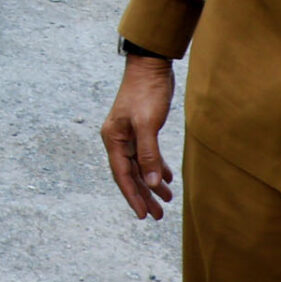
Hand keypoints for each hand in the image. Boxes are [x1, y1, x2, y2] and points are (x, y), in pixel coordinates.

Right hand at [99, 55, 176, 219]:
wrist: (151, 65)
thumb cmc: (146, 92)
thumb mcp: (147, 124)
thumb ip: (149, 155)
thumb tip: (150, 183)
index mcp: (113, 139)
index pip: (122, 175)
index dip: (133, 196)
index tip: (144, 215)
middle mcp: (118, 139)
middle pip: (130, 174)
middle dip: (143, 195)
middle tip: (157, 216)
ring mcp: (129, 134)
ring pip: (139, 166)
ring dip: (151, 183)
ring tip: (166, 201)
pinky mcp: (142, 129)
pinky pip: (147, 155)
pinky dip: (156, 168)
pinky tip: (166, 179)